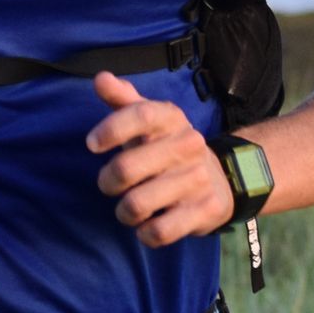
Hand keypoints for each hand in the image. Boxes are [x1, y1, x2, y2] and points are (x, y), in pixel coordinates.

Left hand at [84, 71, 233, 247]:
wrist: (221, 180)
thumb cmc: (167, 148)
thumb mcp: (149, 120)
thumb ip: (122, 100)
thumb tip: (101, 78)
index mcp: (171, 119)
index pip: (140, 115)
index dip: (110, 130)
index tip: (91, 144)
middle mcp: (188, 145)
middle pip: (127, 168)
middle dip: (108, 182)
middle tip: (110, 185)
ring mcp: (197, 179)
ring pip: (137, 204)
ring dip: (124, 212)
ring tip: (129, 210)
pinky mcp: (205, 211)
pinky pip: (159, 231)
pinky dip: (145, 233)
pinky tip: (147, 226)